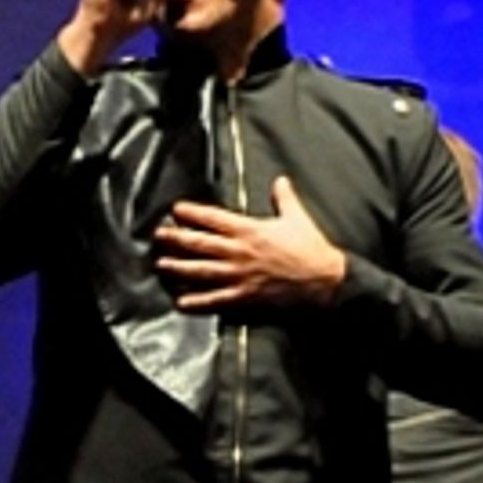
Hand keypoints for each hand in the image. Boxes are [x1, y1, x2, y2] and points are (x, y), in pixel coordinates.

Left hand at [156, 176, 346, 309]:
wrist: (324, 279)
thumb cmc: (311, 247)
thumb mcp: (297, 217)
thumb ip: (285, 198)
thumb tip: (281, 179)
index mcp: (250, 230)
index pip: (214, 218)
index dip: (192, 213)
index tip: (176, 210)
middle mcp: (240, 252)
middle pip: (201, 244)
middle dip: (177, 239)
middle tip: (158, 236)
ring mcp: (240, 275)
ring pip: (202, 271)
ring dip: (179, 268)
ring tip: (161, 265)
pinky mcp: (246, 296)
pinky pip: (217, 300)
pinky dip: (198, 302)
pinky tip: (181, 302)